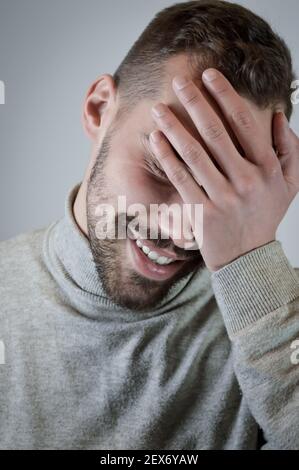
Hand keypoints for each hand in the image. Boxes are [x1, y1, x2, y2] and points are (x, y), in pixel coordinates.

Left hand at [149, 69, 298, 271]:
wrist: (248, 258)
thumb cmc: (265, 215)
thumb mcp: (290, 184)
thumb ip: (289, 149)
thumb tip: (278, 116)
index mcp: (267, 168)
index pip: (244, 123)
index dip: (225, 95)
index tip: (209, 76)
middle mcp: (246, 180)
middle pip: (215, 132)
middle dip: (195, 102)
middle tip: (179, 81)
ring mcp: (223, 197)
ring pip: (194, 154)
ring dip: (174, 127)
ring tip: (158, 108)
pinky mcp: (202, 212)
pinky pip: (181, 179)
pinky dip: (167, 157)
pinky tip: (156, 139)